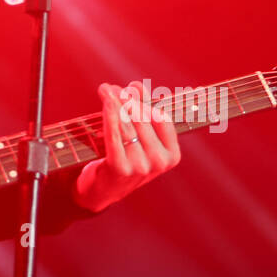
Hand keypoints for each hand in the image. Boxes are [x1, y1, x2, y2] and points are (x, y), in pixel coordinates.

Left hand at [73, 82, 181, 213]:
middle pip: (143, 120)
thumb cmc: (125, 158)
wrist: (104, 190)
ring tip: (106, 89)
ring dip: (115, 102)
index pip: (161, 119)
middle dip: (127, 99)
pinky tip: (106, 101)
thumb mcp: (141, 140)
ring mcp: (140, 167)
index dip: (146, 100)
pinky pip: (114, 134)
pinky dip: (110, 114)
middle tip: (113, 88)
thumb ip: (143, 114)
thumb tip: (136, 86)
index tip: (133, 86)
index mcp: (172, 156)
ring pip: (127, 125)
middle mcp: (159, 163)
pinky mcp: (120, 168)